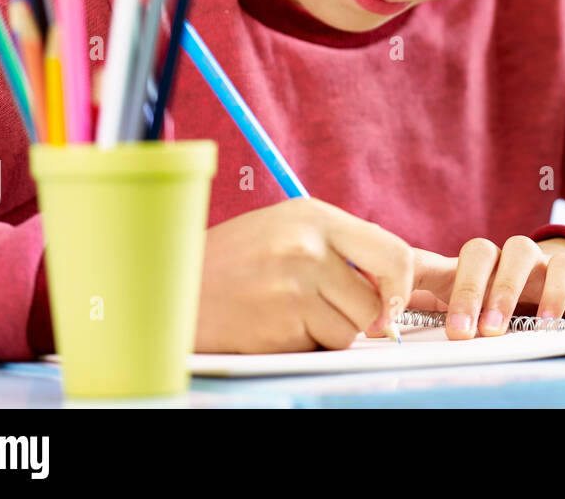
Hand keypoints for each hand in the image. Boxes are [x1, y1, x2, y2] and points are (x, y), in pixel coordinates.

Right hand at [195, 197, 412, 352]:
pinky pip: (318, 348)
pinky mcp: (277, 325)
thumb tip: (392, 282)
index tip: (391, 305)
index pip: (393, 252)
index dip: (400, 287)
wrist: (164, 288)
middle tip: (329, 315)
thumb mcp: (284, 231)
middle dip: (362, 318)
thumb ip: (336, 247)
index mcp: (313, 216)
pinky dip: (301, 346)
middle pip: (375, 301)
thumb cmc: (229, 263)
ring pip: (349, 330)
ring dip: (326, 333)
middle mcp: (308, 246)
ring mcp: (293, 286)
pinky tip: (269, 327)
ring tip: (286, 314)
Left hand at [405, 235, 564, 338]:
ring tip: (496, 330)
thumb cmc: (500, 301)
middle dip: (467, 292)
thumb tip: (376, 330)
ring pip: (517, 251)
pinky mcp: (564, 266)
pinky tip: (544, 323)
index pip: (426, 260)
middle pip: (477, 252)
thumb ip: (425, 314)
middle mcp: (495, 258)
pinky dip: (553, 294)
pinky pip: (560, 268)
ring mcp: (531, 259)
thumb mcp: (462, 309)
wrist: (563, 282)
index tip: (392, 301)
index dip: (407, 273)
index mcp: (459, 269)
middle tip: (459, 332)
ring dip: (505, 291)